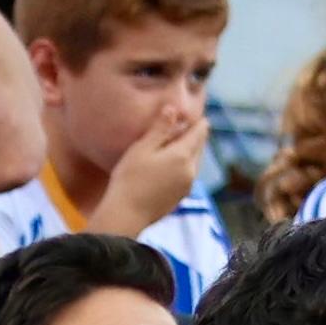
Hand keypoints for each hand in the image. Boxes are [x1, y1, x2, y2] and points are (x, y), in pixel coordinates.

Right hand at [90, 96, 209, 232]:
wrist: (125, 215)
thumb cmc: (129, 179)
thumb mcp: (142, 148)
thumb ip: (160, 128)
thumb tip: (173, 109)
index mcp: (182, 155)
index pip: (200, 132)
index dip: (199, 122)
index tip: (197, 114)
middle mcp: (190, 171)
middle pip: (200, 147)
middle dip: (195, 136)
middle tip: (189, 126)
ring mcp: (186, 186)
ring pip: (194, 162)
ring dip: (190, 151)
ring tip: (178, 143)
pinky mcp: (179, 197)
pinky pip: (187, 175)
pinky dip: (184, 165)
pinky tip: (171, 165)